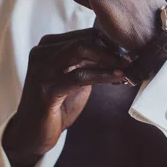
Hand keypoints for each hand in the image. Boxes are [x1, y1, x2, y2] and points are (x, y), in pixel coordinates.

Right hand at [2, 28, 129, 166]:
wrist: (33, 132)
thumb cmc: (57, 103)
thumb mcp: (75, 77)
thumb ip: (89, 62)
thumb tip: (121, 53)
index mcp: (48, 45)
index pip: (85, 34)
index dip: (110, 41)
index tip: (130, 51)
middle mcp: (42, 53)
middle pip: (84, 40)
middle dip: (112, 49)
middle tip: (132, 59)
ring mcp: (41, 70)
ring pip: (80, 52)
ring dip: (109, 60)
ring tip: (128, 67)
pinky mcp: (46, 89)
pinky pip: (79, 76)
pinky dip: (102, 75)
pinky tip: (118, 78)